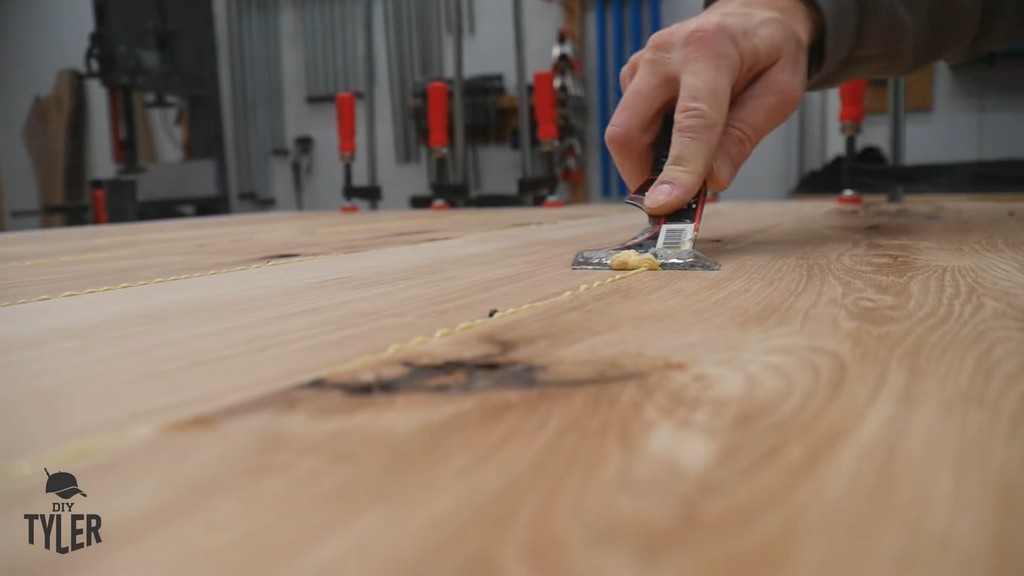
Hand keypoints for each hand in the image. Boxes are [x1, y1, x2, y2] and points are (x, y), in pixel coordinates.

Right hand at [606, 0, 820, 213]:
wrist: (750, 16)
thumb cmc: (768, 50)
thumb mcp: (780, 92)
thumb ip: (744, 135)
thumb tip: (712, 179)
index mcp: (710, 50)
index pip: (690, 121)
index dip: (678, 169)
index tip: (666, 206)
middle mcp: (665, 53)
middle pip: (628, 130)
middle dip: (642, 175)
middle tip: (671, 201)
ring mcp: (642, 63)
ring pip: (624, 133)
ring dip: (649, 162)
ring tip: (688, 162)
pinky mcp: (632, 76)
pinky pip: (630, 124)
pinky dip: (650, 145)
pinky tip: (678, 137)